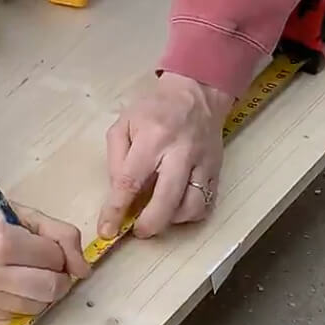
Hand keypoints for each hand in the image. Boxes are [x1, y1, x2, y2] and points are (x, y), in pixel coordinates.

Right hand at [0, 173, 88, 319]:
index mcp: (1, 242)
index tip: (43, 243)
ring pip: (37, 306)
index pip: (54, 258)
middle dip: (58, 276)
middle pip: (52, 288)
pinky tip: (6, 281)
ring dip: (41, 290)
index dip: (56, 250)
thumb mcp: (21, 212)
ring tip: (25, 272)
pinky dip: (20, 300)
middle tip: (46, 264)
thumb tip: (85, 270)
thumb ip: (60, 234)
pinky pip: (16, 314)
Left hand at [98, 72, 232, 241]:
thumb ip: (116, 158)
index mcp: (153, 139)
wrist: (197, 94)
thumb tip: (118, 193)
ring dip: (171, 221)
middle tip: (137, 231)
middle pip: (167, 200)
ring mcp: (203, 163)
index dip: (117, 210)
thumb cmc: (154, 109)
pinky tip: (176, 209)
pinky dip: (190, 214)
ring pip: (192, 207)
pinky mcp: (217, 171)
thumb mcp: (123, 123)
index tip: (107, 229)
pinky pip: (207, 204)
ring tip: (158, 215)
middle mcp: (180, 153)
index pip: (131, 181)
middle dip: (149, 224)